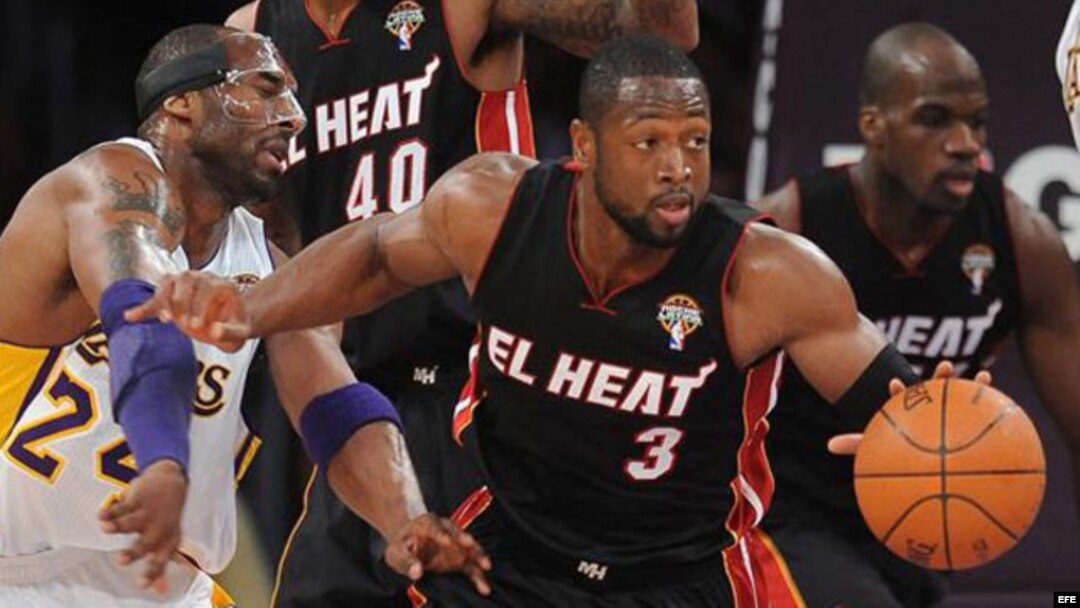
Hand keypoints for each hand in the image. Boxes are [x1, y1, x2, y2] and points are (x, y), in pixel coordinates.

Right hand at [98, 459, 187, 594]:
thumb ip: (159, 567)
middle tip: (120, 560)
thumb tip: (159, 592)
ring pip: (131, 522)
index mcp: (167, 542)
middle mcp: (158, 529)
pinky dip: (110, 511)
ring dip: (117, 526)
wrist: (172, 484)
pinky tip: (101, 515)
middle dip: (133, 553)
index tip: (141, 585)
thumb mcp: (168, 542)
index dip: (152, 573)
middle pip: (145, 544)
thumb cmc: (167, 519)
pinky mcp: (138, 498)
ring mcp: (148, 513)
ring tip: (104, 528)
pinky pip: (122, 506)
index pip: (159, 561)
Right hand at [123, 271, 250, 351]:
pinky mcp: (173, 292)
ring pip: (169, 281)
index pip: (208, 286)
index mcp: (223, 284)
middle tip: (185, 325)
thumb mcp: (241, 333)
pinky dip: (144, 306)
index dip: (200, 305)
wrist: (231, 321)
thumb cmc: (236, 327)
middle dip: (183, 301)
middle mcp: (204, 278)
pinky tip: (130, 317)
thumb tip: (213, 332)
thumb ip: (230, 333)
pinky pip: (156, 295)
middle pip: (187, 279)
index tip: (196, 326)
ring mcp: (187, 282)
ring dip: (163, 298)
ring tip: (164, 320)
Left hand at [383, 514, 491, 595]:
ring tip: (486, 565)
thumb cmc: (402, 547)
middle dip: (464, 539)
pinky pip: (471, 567)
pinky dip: (478, 576)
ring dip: (477, 555)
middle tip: (470, 544)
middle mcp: (445, 530)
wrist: (409, 546)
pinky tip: (484, 588)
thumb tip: (417, 572)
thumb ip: (406, 561)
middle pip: (457, 532)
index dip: (440, 533)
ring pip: (469, 547)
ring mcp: (455, 545)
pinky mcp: (460, 559)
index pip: (434, 526)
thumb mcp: (397, 552)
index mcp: (427, 524)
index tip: (446, 541)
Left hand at [827, 360, 993, 455]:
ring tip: (983, 376)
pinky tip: (1005, 397)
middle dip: (941, 378)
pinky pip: (980, 408)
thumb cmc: (895, 444)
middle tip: (946, 366)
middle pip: (935, 388)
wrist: (915, 450)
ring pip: (960, 394)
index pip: (901, 395)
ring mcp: (947, 407)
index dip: (898, 390)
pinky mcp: (964, 415)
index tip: (894, 385)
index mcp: (906, 407)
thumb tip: (828, 446)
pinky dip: (991, 401)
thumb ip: (856, 443)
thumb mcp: (876, 442)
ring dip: (972, 386)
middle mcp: (928, 403)